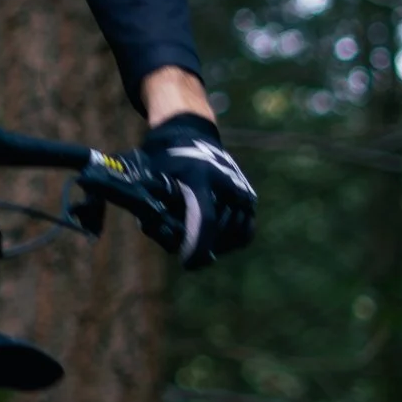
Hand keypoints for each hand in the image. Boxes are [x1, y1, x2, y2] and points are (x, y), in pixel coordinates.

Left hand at [141, 111, 255, 265]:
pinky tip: (216, 242)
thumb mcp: (152, 180)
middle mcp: (227, 185)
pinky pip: (246, 232)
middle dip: (200, 246)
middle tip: (185, 250)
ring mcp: (242, 192)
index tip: (188, 263)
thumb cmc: (165, 161)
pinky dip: (232, 241)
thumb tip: (158, 237)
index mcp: (200, 178)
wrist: (190, 137)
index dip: (198, 246)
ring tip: (198, 242)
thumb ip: (153, 209)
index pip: (206, 219)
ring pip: (235, 237)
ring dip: (216, 245)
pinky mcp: (250, 198)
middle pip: (219, 233)